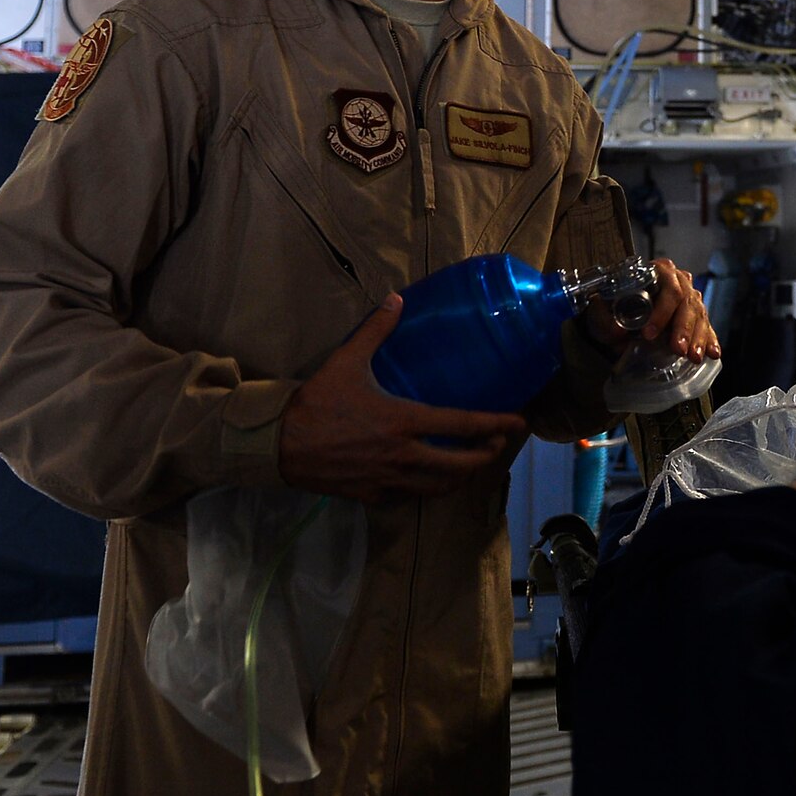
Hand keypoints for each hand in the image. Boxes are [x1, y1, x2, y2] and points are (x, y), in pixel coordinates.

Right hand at [278, 293, 530, 500]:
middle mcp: (404, 455)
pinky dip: (427, 489)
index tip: (518, 423)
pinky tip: (430, 479)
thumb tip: (396, 298)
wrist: (277, 444)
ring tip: (473, 465)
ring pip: (440, 487)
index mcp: (404, 421)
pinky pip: (410, 497)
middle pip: (461, 465)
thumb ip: (376, 330)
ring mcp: (389, 480)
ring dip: (462, 477)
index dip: (496, 425)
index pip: (464, 425)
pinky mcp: (372, 496)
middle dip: (486, 456)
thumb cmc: (316, 403)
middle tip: (497, 444)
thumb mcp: (347, 361)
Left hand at [585, 258, 719, 362]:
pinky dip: (710, 341)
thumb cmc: (611, 308)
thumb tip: (618, 331)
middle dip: (683, 329)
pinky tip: (713, 353)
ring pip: (699, 315)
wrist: (616, 317)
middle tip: (677, 349)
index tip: (649, 334)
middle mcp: (679, 280)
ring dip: (697, 338)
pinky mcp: (696, 316)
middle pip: (687, 302)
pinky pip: (707, 327)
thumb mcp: (601, 310)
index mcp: (658, 271)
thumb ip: (605, 318)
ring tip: (693, 357)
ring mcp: (690, 297)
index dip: (662, 312)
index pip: (668, 288)